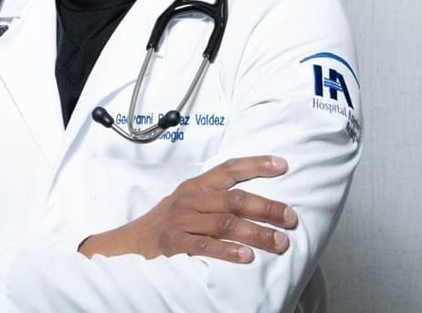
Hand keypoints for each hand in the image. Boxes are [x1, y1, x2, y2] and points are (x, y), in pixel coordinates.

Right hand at [79, 156, 296, 262]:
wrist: (130, 241)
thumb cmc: (167, 222)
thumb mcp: (189, 201)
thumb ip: (216, 198)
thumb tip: (257, 201)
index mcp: (196, 185)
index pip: (229, 168)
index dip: (256, 164)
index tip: (282, 164)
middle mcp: (191, 198)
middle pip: (234, 198)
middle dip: (266, 207)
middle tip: (291, 217)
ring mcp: (182, 220)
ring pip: (225, 222)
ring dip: (256, 232)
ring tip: (279, 242)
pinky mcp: (174, 242)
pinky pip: (205, 246)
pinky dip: (227, 251)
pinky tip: (247, 257)